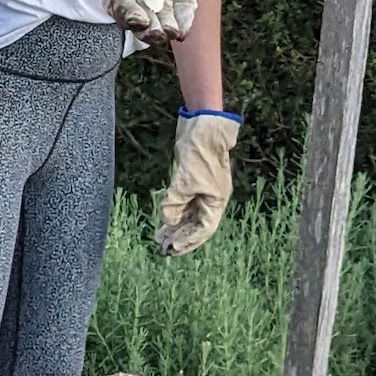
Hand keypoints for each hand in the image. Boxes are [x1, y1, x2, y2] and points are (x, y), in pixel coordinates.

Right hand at [70, 0, 195, 42]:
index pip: (124, 12)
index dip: (131, 16)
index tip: (138, 20)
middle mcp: (139, 9)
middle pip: (145, 26)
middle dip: (151, 31)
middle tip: (158, 33)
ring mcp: (160, 8)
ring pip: (164, 24)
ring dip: (168, 29)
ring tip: (172, 31)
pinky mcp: (178, 3)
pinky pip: (183, 16)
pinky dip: (185, 22)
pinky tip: (185, 28)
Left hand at [157, 110, 239, 255]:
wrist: (201, 127)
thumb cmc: (199, 153)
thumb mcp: (184, 181)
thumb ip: (174, 203)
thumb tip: (167, 220)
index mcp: (216, 201)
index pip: (203, 229)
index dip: (189, 240)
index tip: (173, 248)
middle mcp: (211, 199)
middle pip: (196, 225)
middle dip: (180, 237)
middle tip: (162, 247)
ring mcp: (202, 191)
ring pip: (189, 216)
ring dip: (175, 227)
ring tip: (159, 238)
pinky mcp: (192, 183)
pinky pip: (184, 205)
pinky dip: (174, 214)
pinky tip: (163, 222)